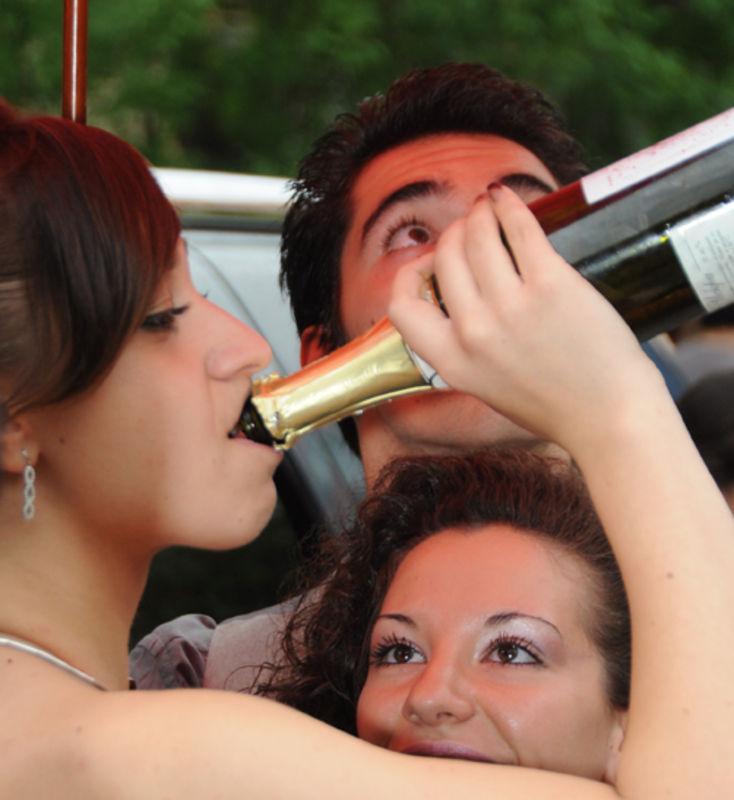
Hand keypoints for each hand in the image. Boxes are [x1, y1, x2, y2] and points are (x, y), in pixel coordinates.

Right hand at [388, 183, 659, 450]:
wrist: (609, 418)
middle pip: (444, 260)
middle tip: (469, 227)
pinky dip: (509, 206)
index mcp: (452, 363)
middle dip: (452, 234)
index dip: (408, 276)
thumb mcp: (487, 387)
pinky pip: (518, 229)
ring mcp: (510, 308)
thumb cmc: (554, 406)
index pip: (401, 307)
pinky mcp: (550, 285)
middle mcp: (473, 333)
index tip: (427, 264)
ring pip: (475, 236)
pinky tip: (507, 199)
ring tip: (488, 208)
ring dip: (478, 214)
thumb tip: (460, 295)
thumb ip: (465, 349)